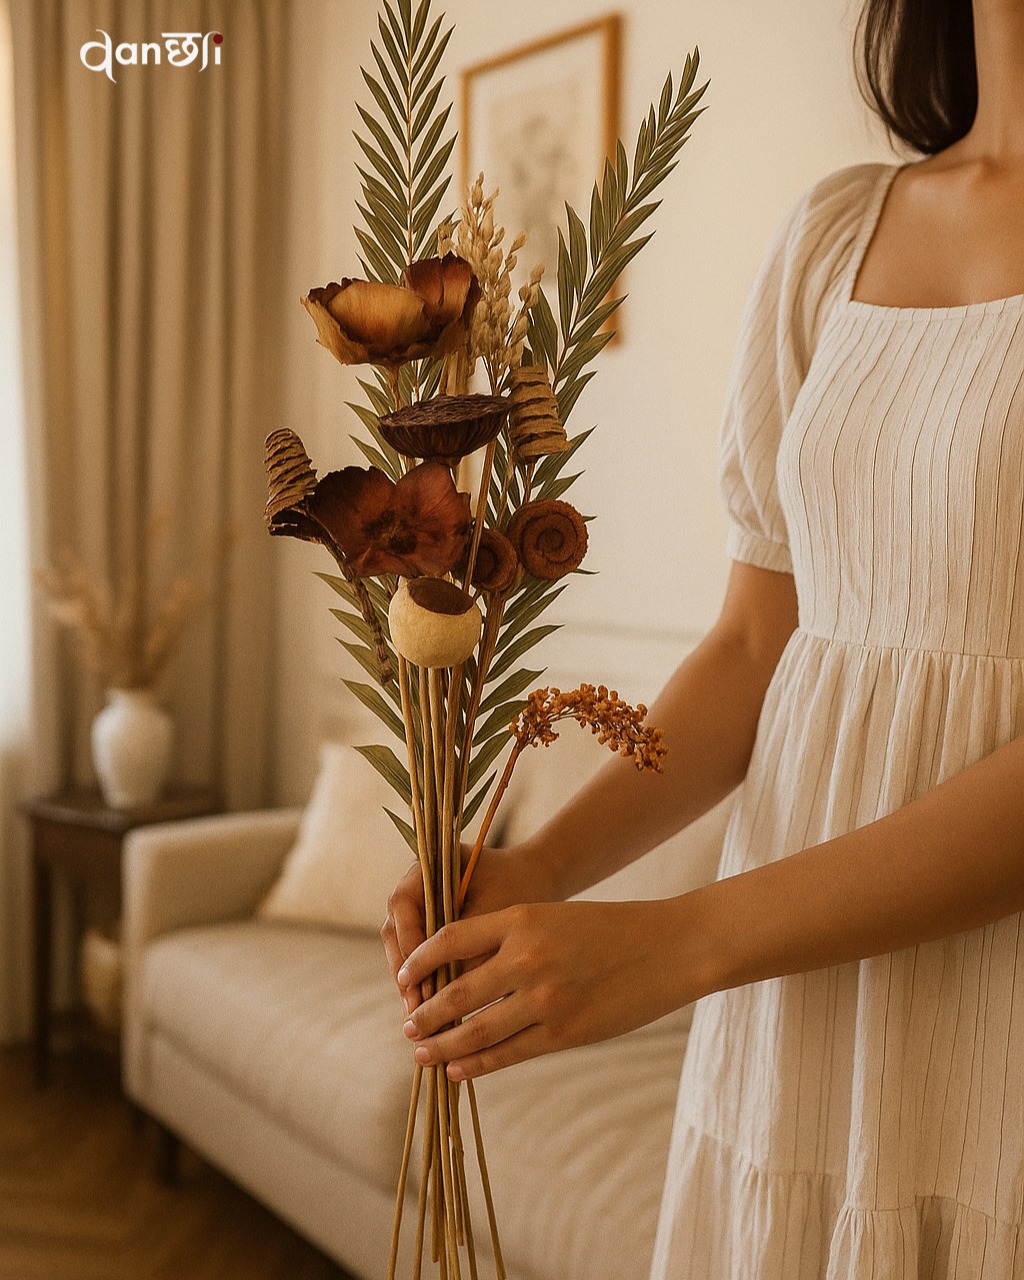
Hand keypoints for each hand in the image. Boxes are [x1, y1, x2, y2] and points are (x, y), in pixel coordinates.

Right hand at [380, 842, 556, 1015]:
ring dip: (410, 981)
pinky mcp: (430, 926)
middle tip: (413, 1010)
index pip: (402, 907)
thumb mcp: (496, 915)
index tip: (416, 983)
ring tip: (420, 1017)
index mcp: (427, 868)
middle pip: (396, 931)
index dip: (408, 947)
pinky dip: (425, 979)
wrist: (536, 876)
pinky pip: (420, 954)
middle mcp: (416, 886)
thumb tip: (445, 994)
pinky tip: (433, 1009)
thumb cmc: (518, 888)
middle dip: (404, 972)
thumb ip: (469, 945)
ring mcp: (419, 906)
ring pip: (403, 947)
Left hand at [396, 896, 700, 1079]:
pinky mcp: (565, 1032)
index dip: (419, 961)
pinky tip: (458, 1068)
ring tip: (422, 1052)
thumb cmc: (609, 929)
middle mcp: (527, 957)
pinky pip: (508, 1053)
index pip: (450, 940)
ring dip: (442, 1045)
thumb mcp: (553, 918)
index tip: (403, 978)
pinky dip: (476, 1064)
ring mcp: (546, 998)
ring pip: (475, 1030)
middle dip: (424, 1013)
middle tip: (407, 1025)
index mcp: (521, 918)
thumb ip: (509, 941)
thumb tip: (460, 974)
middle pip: (455, 992)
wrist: (670, 946)